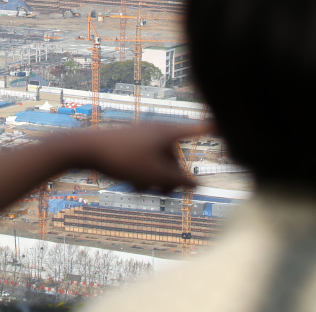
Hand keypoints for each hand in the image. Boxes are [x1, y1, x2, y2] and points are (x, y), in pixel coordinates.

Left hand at [59, 121, 215, 192]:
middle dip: (169, 179)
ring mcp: (144, 137)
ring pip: (160, 165)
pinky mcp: (132, 144)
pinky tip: (130, 185)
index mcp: (168, 132)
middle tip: (157, 193)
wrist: (83, 149)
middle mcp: (158, 130)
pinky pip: (147, 163)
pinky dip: (142, 175)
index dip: (216, 128)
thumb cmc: (120, 160)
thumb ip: (179, 182)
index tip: (233, 122)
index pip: (198, 129)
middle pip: (176, 160)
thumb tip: (198, 185)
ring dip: (154, 181)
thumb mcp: (154, 176)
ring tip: (138, 188)